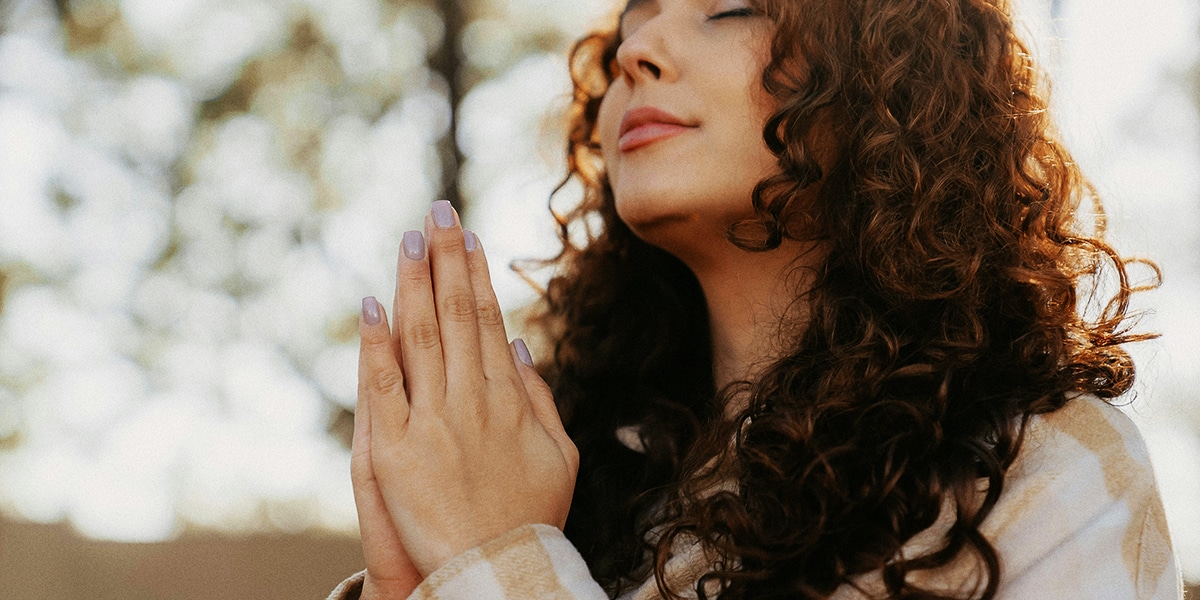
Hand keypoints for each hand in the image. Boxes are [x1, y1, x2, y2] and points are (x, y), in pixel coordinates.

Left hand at [357, 201, 578, 576]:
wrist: (494, 573)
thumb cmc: (530, 517)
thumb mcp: (559, 456)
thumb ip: (539, 398)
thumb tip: (517, 344)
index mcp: (509, 400)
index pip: (487, 320)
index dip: (474, 274)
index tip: (465, 235)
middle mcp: (472, 401)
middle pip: (455, 316)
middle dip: (445, 259)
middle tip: (436, 211)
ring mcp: (433, 423)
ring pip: (420, 337)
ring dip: (415, 283)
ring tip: (409, 238)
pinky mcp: (395, 450)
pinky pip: (384, 385)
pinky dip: (376, 342)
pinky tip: (373, 302)